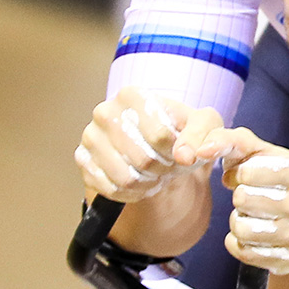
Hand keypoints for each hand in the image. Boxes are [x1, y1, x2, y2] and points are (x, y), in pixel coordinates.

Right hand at [73, 88, 222, 200]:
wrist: (157, 146)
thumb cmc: (181, 130)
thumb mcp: (205, 125)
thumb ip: (204, 134)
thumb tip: (186, 156)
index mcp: (132, 95)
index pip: (161, 136)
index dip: (178, 153)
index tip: (182, 152)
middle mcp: (104, 112)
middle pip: (144, 159)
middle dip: (164, 169)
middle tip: (170, 166)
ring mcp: (90, 137)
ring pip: (126, 178)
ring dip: (149, 183)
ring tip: (156, 174)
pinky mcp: (83, 162)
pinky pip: (112, 189)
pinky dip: (133, 193)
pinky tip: (141, 183)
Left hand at [188, 128, 288, 274]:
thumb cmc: (266, 176)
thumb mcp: (252, 151)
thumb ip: (226, 140)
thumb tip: (201, 150)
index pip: (251, 172)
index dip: (239, 173)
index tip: (245, 174)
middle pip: (244, 200)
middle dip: (238, 197)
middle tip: (247, 196)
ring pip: (244, 230)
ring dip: (237, 220)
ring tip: (250, 215)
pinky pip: (246, 254)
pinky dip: (238, 243)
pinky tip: (249, 235)